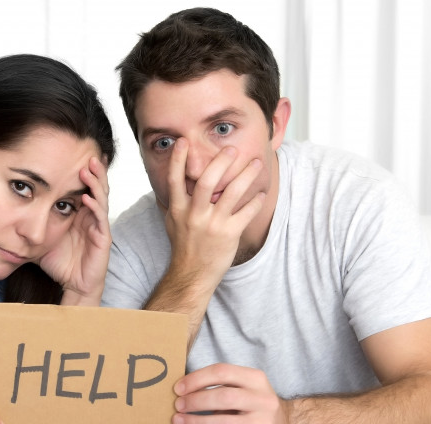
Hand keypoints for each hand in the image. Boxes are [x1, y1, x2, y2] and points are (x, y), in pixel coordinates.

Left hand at [37, 156, 110, 303]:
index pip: (83, 186)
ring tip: (89, 168)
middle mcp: (91, 216)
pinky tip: (87, 197)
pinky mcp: (103, 240)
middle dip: (93, 170)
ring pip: (101, 199)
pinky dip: (95, 207)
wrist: (71, 285)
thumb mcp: (39, 236)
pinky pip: (100, 220)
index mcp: (79, 213)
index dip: (82, 171)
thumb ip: (29, 222)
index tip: (75, 152)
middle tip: (86, 152)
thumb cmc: (58, 261)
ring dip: (96, 183)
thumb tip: (5, 210)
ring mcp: (98, 227)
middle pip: (96, 187)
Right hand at [164, 140, 264, 285]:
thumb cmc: (183, 247)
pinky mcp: (229, 234)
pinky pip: (246, 213)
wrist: (192, 274)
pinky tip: (261, 194)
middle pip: (207, 181)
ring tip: (256, 163)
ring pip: (232, 193)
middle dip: (220, 161)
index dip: (178, 159)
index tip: (183, 141)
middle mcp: (194, 215)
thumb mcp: (171, 222)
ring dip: (246, 175)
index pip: (175, 179)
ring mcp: (212, 224)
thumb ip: (172, 201)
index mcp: (178, 209)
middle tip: (232, 149)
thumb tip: (168, 181)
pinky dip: (256, 201)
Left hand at [171, 363, 289, 423]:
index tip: (178, 389)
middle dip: (195, 402)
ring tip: (178, 423)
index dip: (197, 379)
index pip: (223, 372)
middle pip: (223, 397)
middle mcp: (263, 400)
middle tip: (177, 407)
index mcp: (256, 379)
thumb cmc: (254, 408)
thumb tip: (183, 393)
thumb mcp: (245, 390)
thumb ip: (220, 388)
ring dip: (195, 423)